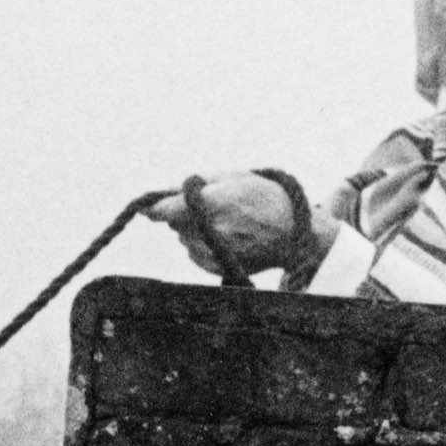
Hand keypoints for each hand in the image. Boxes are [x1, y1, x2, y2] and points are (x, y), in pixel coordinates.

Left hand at [152, 171, 322, 278]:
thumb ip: (194, 185)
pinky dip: (204, 245)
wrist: (295, 232)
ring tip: (227, 222)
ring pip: (184, 239)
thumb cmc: (264, 197)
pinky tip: (229, 237)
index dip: (154, 208)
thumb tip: (160, 194)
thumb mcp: (233, 178)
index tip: (149, 206)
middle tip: (211, 206)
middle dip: (183, 214)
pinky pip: (195, 254)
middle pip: (174, 224)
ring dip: (194, 230)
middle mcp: (210, 230)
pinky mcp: (216, 267)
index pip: (164, 211)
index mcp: (212, 204)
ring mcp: (213, 252)